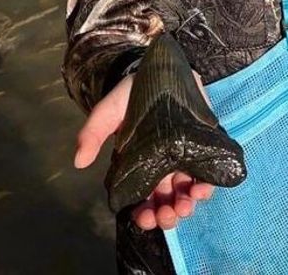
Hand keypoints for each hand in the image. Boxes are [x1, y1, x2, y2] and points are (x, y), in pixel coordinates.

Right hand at [73, 71, 214, 229]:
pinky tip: (202, 188)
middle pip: (167, 200)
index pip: (142, 198)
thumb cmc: (131, 94)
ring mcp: (185, 155)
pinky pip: (208, 171)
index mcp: (140, 165)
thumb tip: (79, 162)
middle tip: (166, 216)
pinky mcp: (204, 143)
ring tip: (184, 205)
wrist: (159, 69)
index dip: (143, 213)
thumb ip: (93, 133)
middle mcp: (164, 165)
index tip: (144, 218)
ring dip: (187, 204)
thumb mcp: (108, 111)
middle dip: (167, 215)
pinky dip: (207, 185)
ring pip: (187, 190)